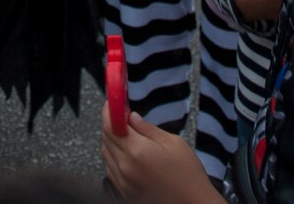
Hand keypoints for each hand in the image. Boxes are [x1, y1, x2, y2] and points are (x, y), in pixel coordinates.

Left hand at [99, 105, 222, 203]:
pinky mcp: (124, 192)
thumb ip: (148, 129)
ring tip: (125, 133)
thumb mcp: (173, 143)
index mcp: (137, 151)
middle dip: (110, 123)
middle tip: (120, 114)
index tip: (112, 102)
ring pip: (105, 153)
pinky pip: (110, 169)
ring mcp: (123, 182)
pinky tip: (125, 152)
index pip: (111, 125)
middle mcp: (125, 167)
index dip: (109, 110)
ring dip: (110, 140)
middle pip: (105, 138)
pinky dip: (112, 156)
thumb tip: (131, 117)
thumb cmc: (188, 174)